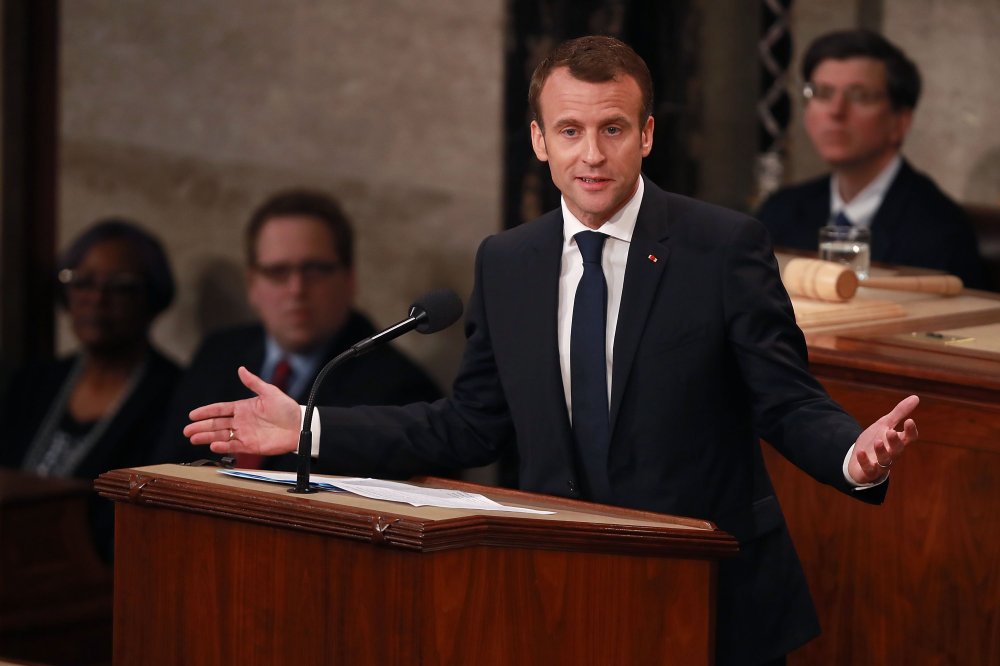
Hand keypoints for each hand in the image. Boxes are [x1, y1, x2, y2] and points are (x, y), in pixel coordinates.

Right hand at [183, 366, 300, 456]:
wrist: (299, 426)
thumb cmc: (287, 408)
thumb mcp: (269, 392)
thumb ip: (253, 382)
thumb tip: (241, 369)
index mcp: (243, 407)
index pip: (220, 409)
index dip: (206, 412)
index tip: (192, 414)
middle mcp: (241, 421)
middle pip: (216, 424)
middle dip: (201, 427)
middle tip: (187, 430)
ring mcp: (244, 434)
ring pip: (221, 436)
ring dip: (207, 437)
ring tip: (193, 438)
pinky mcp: (250, 446)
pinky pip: (233, 447)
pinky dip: (222, 446)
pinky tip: (212, 445)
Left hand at [848, 394, 918, 483]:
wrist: (859, 459)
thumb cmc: (876, 440)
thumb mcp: (885, 424)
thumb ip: (899, 412)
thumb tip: (916, 397)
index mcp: (897, 441)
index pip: (909, 438)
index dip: (910, 430)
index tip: (909, 420)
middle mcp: (892, 454)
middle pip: (898, 449)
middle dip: (895, 441)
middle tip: (891, 432)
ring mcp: (881, 464)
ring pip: (885, 460)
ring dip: (882, 451)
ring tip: (878, 441)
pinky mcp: (869, 471)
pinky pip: (868, 468)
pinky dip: (864, 461)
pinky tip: (860, 452)